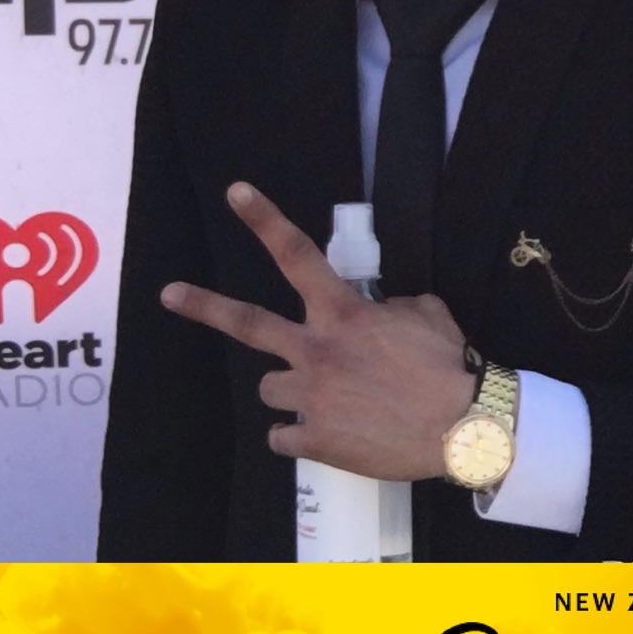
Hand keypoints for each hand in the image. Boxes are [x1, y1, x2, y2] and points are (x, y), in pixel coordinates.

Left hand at [161, 182, 475, 478]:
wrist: (463, 427)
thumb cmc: (449, 366)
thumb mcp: (428, 315)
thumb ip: (393, 308)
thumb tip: (381, 312)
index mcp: (343, 315)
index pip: (297, 255)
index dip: (263, 220)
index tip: (235, 193)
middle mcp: (316, 351)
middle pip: (248, 324)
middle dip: (204, 306)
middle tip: (169, 293)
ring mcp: (311, 398)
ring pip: (270, 388)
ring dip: (291, 389)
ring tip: (326, 398)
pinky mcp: (314, 440)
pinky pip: (285, 436)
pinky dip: (301, 435)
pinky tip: (332, 434)